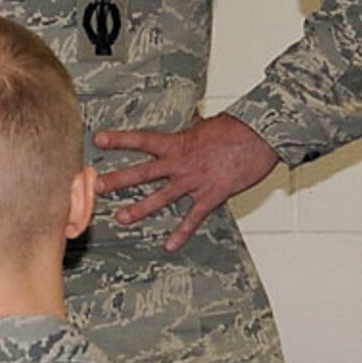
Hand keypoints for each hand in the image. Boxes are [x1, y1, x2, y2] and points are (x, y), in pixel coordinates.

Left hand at [92, 112, 279, 252]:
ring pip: (162, 197)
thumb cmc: (239, 129)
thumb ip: (192, 127)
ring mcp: (195, 181)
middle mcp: (182, 163)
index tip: (97, 140)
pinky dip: (182, 233)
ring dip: (140, 209)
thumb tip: (190, 116)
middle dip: (118, 180)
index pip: (142, 140)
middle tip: (96, 187)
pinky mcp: (212, 195)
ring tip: (121, 217)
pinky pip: (194, 218)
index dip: (119, 139)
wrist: (265, 137)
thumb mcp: (207, 124)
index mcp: (178, 143)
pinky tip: (169, 245)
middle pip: (143, 173)